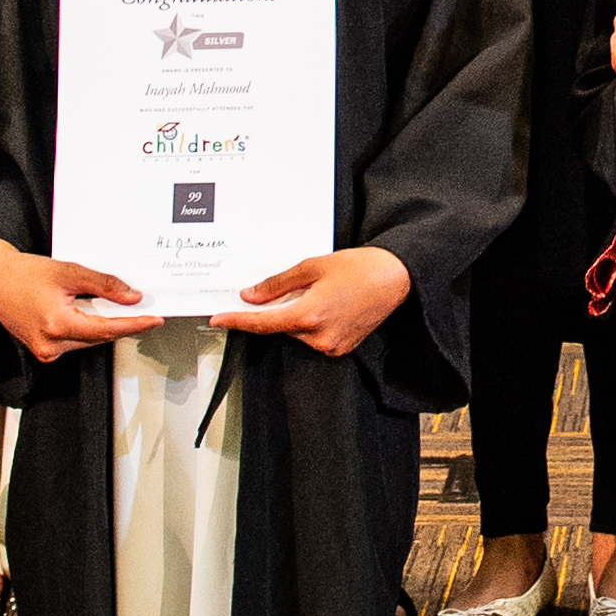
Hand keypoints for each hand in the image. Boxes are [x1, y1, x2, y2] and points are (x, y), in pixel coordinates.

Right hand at [0, 239, 152, 357]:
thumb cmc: (25, 273)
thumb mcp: (70, 272)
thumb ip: (104, 285)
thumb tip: (132, 298)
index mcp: (57, 325)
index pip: (107, 329)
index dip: (134, 325)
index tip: (154, 320)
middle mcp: (51, 344)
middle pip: (99, 336)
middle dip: (121, 322)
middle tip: (143, 309)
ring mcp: (46, 351)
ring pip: (88, 340)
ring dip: (104, 324)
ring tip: (115, 305)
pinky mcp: (43, 350)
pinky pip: (76, 341)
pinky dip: (88, 327)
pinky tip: (92, 312)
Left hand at [211, 246, 414, 356]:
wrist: (396, 278)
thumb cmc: (359, 268)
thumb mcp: (312, 267)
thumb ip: (277, 285)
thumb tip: (251, 296)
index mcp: (309, 315)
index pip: (262, 324)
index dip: (238, 321)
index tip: (218, 319)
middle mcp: (318, 337)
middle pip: (281, 326)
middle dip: (278, 309)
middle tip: (295, 287)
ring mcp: (330, 346)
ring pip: (296, 332)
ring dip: (297, 315)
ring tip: (321, 292)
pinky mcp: (340, 348)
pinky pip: (313, 338)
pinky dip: (311, 323)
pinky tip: (328, 304)